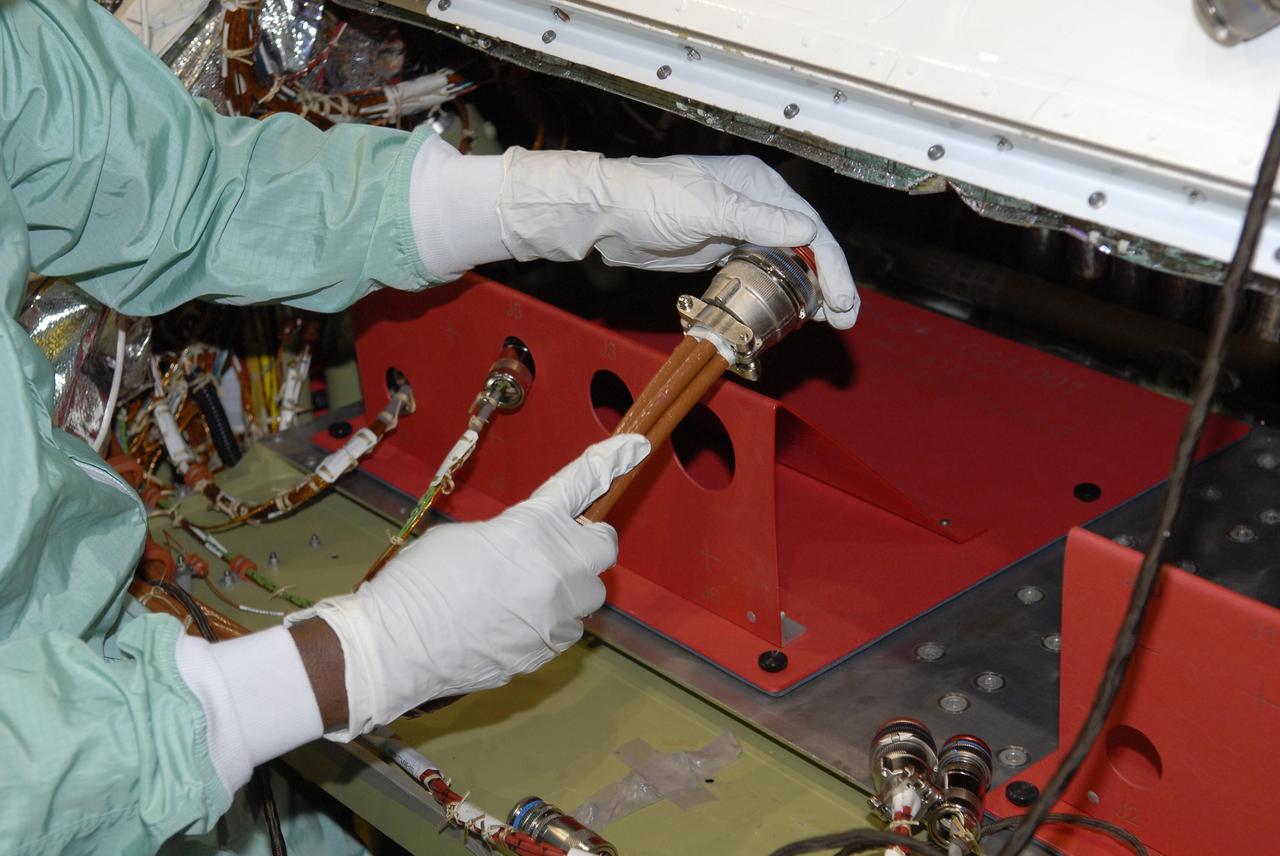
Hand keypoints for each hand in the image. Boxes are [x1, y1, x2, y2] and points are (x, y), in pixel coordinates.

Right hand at [293, 434, 649, 738]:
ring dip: (564, 592)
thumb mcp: (466, 538)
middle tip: (553, 551)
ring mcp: (555, 615)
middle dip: (582, 547)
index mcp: (531, 527)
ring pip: (585, 598)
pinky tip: (506, 626)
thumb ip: (513, 536)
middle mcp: (556, 570)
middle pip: (602, 550)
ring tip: (517, 596)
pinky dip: (545, 625)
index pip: (579, 484)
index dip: (608, 461)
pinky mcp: (546, 651)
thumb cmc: (418, 584)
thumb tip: (528, 551)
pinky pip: (562, 631)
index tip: (636, 444)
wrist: (396, 647)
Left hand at [497, 148, 858, 327]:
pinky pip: (761, 274)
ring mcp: (738, 230)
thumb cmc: (650, 197)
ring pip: (786, 263)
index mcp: (758, 186)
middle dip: (828, 282)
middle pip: (804, 246)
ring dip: (808, 290)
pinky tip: (792, 311)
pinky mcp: (721, 252)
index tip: (842, 297)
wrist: (608, 215)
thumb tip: (805, 229)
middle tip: (845, 317)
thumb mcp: (706, 208)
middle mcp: (755, 205)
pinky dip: (779, 292)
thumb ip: (755, 220)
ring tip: (829, 319)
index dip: (829, 263)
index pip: (808, 226)